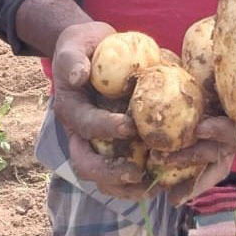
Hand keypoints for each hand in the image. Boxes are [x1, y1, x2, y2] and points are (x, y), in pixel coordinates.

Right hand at [52, 22, 153, 198]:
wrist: (91, 50)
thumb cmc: (84, 46)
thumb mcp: (74, 46)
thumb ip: (73, 59)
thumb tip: (78, 75)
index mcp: (71, 110)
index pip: (85, 125)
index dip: (105, 128)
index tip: (129, 126)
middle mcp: (81, 133)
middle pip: (87, 164)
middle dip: (109, 173)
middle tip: (136, 173)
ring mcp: (97, 142)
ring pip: (103, 176)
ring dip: (124, 188)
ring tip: (151, 190)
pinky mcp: (115, 144)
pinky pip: (123, 167)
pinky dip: (140, 178)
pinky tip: (164, 181)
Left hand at [164, 33, 235, 204]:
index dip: (224, 132)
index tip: (202, 128)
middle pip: (222, 149)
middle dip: (195, 157)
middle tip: (166, 159)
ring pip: (210, 153)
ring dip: (186, 165)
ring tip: (159, 174)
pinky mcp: (224, 121)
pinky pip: (204, 140)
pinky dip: (186, 153)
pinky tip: (162, 164)